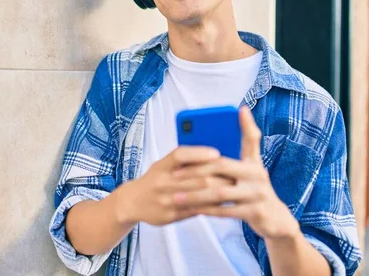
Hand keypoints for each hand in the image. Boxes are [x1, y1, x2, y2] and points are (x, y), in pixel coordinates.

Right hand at [117, 146, 233, 225]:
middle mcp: (162, 182)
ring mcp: (166, 200)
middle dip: (219, 176)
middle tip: (237, 173)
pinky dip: (210, 206)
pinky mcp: (170, 215)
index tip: (217, 153)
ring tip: (234, 187)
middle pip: (195, 177)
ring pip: (198, 196)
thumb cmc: (155, 179)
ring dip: (219, 191)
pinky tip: (223, 203)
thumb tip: (213, 155)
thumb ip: (182, 161)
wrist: (132, 202)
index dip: (198, 153)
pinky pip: (195, 210)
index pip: (180, 155)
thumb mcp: (162, 165)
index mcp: (161, 166)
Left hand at [171, 107, 299, 239]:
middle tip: (174, 173)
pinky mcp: (255, 212)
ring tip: (176, 197)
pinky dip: (207, 210)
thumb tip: (219, 134)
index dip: (247, 124)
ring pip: (220, 192)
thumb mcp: (249, 171)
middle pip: (222, 166)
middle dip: (195, 169)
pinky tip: (192, 209)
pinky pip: (225, 211)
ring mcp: (258, 194)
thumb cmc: (253, 191)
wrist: (275, 220)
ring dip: (195, 195)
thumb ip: (235, 155)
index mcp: (255, 162)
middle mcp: (259, 174)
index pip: (251, 139)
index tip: (239, 110)